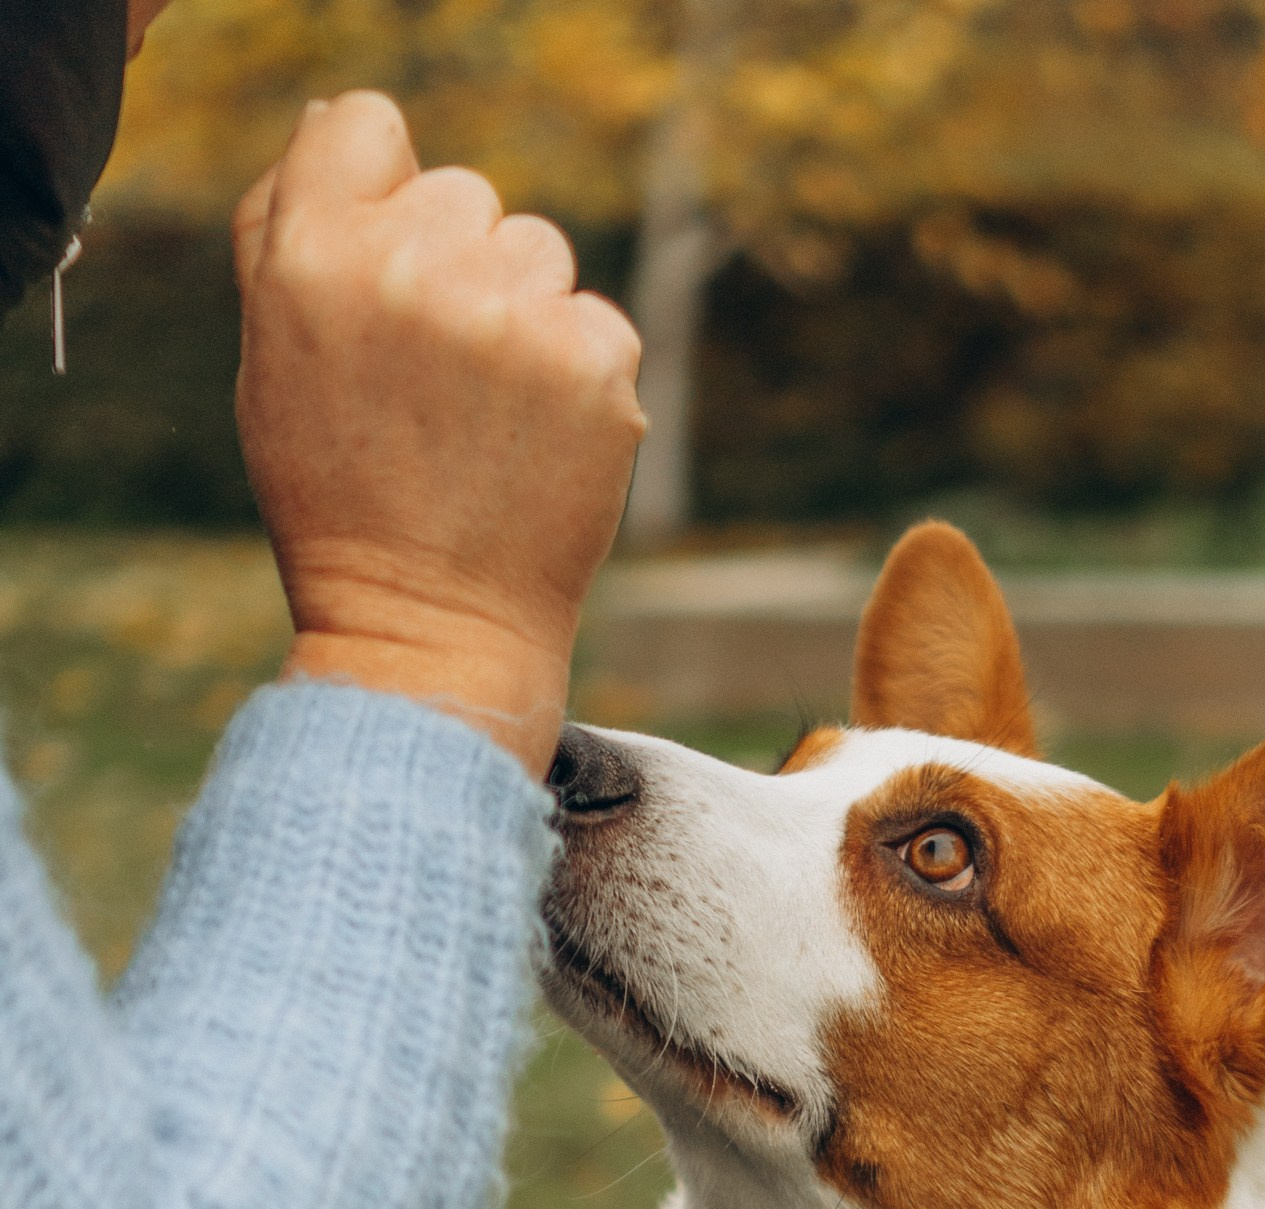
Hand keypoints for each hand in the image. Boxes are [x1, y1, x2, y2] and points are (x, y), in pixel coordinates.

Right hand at [233, 92, 644, 775]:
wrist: (430, 629)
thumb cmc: (338, 498)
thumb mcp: (270, 360)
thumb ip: (288, 231)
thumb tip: (340, 130)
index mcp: (315, 254)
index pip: (363, 123)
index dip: (376, 188)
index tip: (381, 262)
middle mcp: (414, 266)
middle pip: (461, 193)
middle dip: (454, 265)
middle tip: (431, 383)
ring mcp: (512, 312)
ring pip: (536, 250)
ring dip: (521, 316)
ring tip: (484, 418)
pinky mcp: (593, 358)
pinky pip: (594, 319)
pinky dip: (578, 373)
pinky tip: (535, 442)